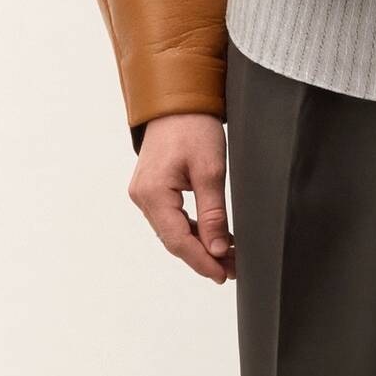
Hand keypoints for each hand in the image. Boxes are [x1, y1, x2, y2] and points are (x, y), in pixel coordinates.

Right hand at [129, 113, 235, 283]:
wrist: (178, 101)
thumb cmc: (194, 127)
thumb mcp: (211, 171)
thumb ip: (213, 214)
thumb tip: (217, 250)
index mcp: (153, 193)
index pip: (178, 241)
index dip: (202, 261)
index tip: (223, 275)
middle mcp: (142, 197)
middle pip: (174, 240)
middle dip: (204, 257)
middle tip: (233, 269)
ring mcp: (145, 194)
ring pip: (173, 232)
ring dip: (200, 245)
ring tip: (229, 257)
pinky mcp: (153, 189)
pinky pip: (172, 219)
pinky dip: (194, 230)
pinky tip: (215, 237)